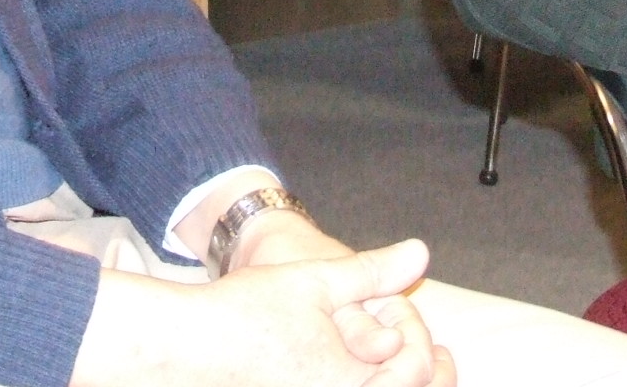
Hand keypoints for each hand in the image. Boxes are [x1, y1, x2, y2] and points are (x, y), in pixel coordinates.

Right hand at [72, 241, 450, 386]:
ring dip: (399, 383)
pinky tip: (365, 374)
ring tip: (402, 363)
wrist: (188, 344)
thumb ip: (373, 272)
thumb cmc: (248, 312)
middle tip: (437, 355)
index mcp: (351, 384)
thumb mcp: (316, 278)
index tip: (399, 309)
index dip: (416, 335)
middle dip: (425, 372)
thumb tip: (420, 254)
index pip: (416, 371)